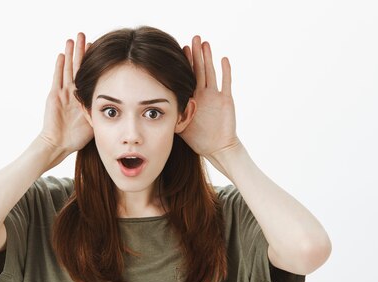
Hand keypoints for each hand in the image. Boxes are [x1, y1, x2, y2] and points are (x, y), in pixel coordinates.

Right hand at [39, 32, 93, 154]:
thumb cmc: (77, 137)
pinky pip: (57, 78)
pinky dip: (60, 66)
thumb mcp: (95, 120)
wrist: (59, 144)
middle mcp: (72, 92)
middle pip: (77, 66)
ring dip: (70, 54)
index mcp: (82, 96)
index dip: (91, 60)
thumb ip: (104, 111)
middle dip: (80, 50)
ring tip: (72, 39)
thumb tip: (124, 107)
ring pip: (67, 69)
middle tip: (83, 34)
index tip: (97, 46)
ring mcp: (62, 93)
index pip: (88, 73)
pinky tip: (62, 54)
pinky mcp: (54, 96)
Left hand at [180, 36, 240, 157]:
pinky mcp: (226, 100)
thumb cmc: (198, 139)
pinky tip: (223, 59)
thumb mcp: (180, 126)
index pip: (188, 76)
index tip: (180, 48)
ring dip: (208, 58)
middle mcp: (204, 94)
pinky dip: (225, 71)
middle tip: (194, 37)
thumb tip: (151, 112)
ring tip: (205, 43)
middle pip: (200, 69)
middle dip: (196, 54)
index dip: (185, 62)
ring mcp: (215, 95)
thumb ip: (170, 116)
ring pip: (211, 72)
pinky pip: (226, 83)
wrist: (217, 147)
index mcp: (193, 98)